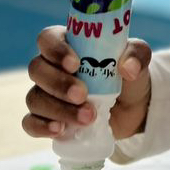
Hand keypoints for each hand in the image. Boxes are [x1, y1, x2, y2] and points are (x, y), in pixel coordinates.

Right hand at [23, 25, 151, 139]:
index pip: (47, 39)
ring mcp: (46, 94)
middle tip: (83, 95)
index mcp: (68, 45)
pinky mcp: (48, 119)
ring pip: (35, 98)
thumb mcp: (139, 59)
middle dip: (58, 84)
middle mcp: (51, 67)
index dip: (56, 50)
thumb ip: (137, 55)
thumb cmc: (129, 74)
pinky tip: (60, 130)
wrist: (134, 108)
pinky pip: (30, 123)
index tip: (75, 64)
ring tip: (88, 118)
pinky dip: (41, 127)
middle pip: (37, 70)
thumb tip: (128, 68)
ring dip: (59, 109)